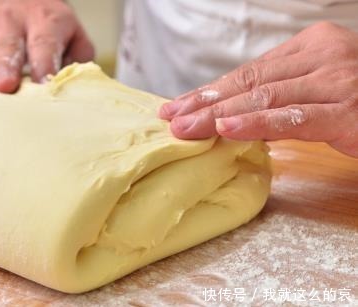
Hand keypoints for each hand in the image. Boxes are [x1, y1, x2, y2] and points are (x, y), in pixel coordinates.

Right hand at [0, 0, 93, 92]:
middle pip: (8, 47)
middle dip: (5, 67)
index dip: (44, 64)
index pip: (44, 44)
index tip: (44, 85)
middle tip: (5, 87)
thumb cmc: (51, 27)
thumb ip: (76, 60)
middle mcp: (14, 23)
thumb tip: (74, 90)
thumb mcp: (73, 36)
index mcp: (45, 22)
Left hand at [159, 22, 357, 157]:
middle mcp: (324, 57)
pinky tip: (227, 130)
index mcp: (312, 47)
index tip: (180, 105)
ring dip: (220, 115)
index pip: (250, 72)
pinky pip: (295, 118)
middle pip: (251, 82)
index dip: (211, 91)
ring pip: (266, 98)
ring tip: (186, 127)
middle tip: (172, 118)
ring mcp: (338, 82)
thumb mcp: (318, 88)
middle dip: (206, 103)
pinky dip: (257, 124)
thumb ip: (282, 95)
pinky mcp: (350, 112)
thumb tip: (230, 114)